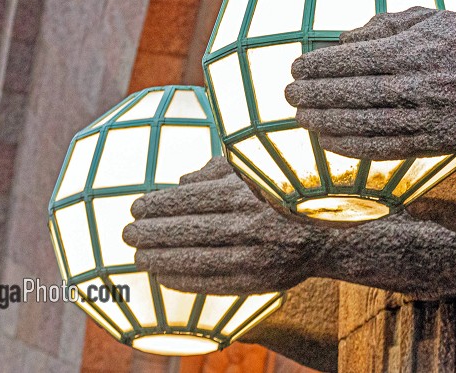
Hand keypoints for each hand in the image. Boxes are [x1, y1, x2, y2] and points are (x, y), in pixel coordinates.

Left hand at [124, 157, 328, 293]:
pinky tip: (163, 276)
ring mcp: (255, 254)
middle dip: (152, 231)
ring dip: (161, 258)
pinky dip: (183, 280)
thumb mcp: (257, 171)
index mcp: (248, 192)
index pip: (191, 199)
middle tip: (127, 232)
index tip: (136, 207)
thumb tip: (179, 181)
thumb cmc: (285, 195)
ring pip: (195, 258)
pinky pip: (211, 282)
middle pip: (188, 229)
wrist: (329, 234)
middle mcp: (251, 223)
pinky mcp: (258, 280)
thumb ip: (219, 171)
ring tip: (138, 256)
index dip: (159, 204)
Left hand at [286, 7, 455, 160]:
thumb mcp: (431, 18)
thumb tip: (344, 39)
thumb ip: (387, 24)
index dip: (322, 65)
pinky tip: (327, 141)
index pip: (358, 59)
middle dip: (316, 94)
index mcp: (417, 51)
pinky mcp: (429, 144)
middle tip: (288, 93)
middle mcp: (419, 86)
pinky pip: (382, 148)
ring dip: (326, 122)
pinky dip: (350, 147)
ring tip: (300, 117)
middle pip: (355, 93)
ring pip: (365, 124)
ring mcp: (425, 118)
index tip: (296, 66)